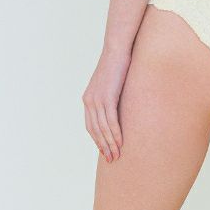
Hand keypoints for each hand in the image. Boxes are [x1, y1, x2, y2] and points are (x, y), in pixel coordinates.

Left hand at [82, 47, 131, 162]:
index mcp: (88, 98)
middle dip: (103, 146)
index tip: (105, 151)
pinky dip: (115, 133)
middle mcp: (89, 101)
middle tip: (111, 160)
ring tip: (117, 155)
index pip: (91, 125)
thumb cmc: (118, 64)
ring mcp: (97, 99)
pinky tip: (121, 142)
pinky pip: (110, 121)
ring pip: (102, 128)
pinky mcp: (107, 97)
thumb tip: (118, 108)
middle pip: (94, 130)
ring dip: (110, 144)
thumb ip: (111, 97)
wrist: (117, 49)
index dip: (97, 140)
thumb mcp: (111, 84)